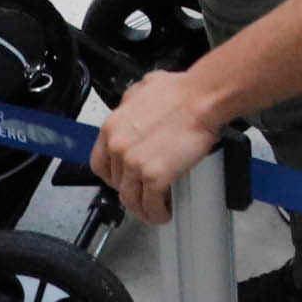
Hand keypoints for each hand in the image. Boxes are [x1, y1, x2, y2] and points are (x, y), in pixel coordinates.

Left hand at [92, 67, 222, 225]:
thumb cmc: (181, 92)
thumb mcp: (143, 88)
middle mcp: (118, 148)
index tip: (122, 180)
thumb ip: (130, 103)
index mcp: (112, 127)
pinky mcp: (154, 177)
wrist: (201, 99)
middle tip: (144, 193)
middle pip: (117, 183)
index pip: (99, 164)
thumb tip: (132, 107)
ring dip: (143, 209)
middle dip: (132, 191)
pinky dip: (158, 214)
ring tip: (155, 210)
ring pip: (131, 199)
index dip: (112, 177)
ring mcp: (134, 164)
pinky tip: (164, 213)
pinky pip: (151, 205)